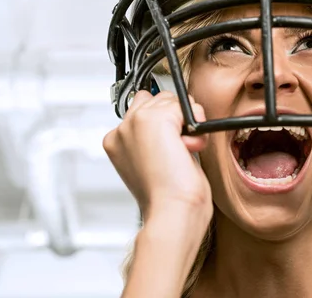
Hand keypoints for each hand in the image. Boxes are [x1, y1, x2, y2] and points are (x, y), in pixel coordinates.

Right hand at [103, 90, 212, 218]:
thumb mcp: (155, 162)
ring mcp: (136, 122)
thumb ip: (155, 139)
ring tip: (183, 152)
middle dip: (175, 118)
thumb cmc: (168, 198)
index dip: (163, 125)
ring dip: (186, 121)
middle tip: (180, 149)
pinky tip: (189, 149)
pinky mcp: (154, 119)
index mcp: (116, 142)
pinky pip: (185, 106)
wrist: (171, 210)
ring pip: (171, 100)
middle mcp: (122, 130)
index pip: (141, 111)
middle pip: (156, 100)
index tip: (171, 147)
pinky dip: (195, 126)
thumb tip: (178, 121)